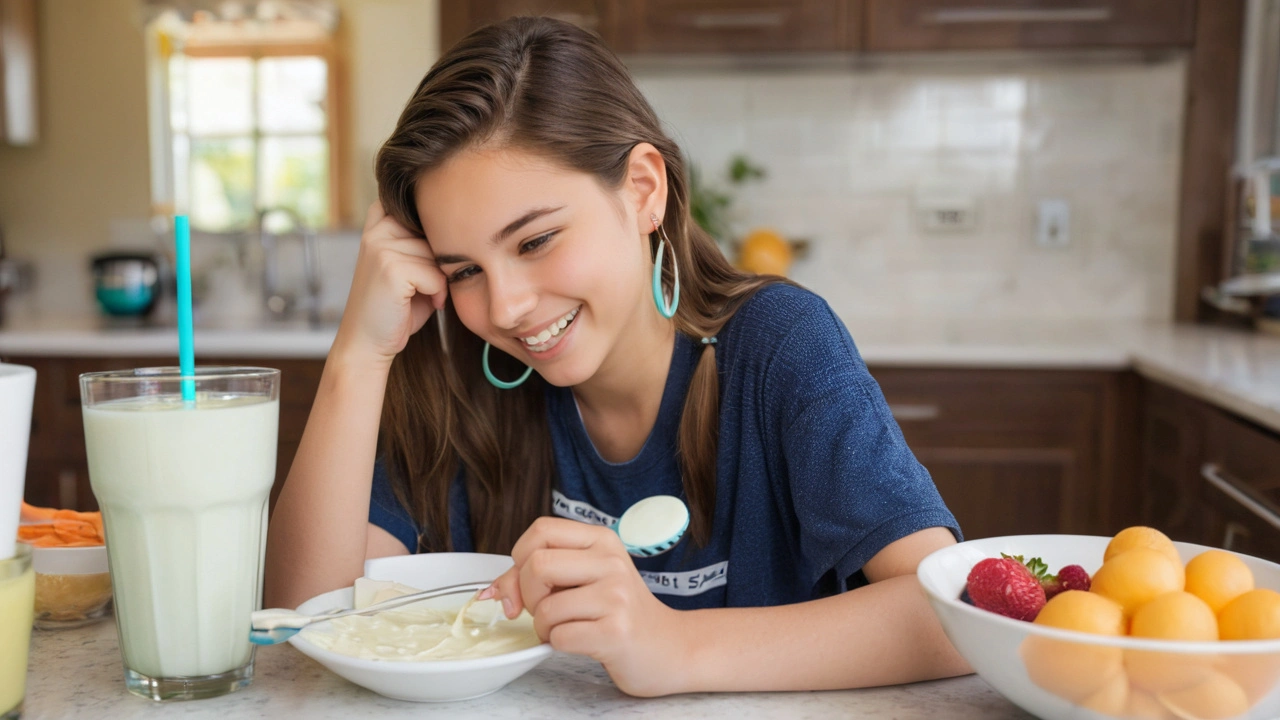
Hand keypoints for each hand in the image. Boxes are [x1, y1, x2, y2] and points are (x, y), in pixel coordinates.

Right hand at [331, 201, 447, 367]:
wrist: (368, 343)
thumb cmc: (398, 307)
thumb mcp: (409, 266)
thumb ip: (425, 243)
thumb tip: (465, 224)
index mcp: (379, 224)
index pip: (422, 207)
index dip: (437, 232)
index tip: (434, 257)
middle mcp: (378, 231)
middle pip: (436, 233)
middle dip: (441, 262)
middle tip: (430, 285)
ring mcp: (381, 248)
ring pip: (438, 255)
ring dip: (441, 279)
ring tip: (426, 295)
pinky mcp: (391, 268)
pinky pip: (436, 275)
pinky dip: (439, 293)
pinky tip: (429, 304)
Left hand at [482, 517, 690, 696]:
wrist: (665, 647)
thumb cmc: (616, 611)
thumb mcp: (582, 579)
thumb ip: (536, 575)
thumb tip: (489, 592)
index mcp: (601, 540)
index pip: (540, 530)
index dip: (519, 558)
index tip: (525, 582)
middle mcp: (611, 561)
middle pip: (536, 565)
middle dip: (527, 595)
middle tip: (544, 608)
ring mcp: (616, 596)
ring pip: (545, 606)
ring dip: (542, 626)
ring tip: (565, 627)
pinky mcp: (616, 631)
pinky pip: (560, 636)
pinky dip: (558, 644)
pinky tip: (580, 640)